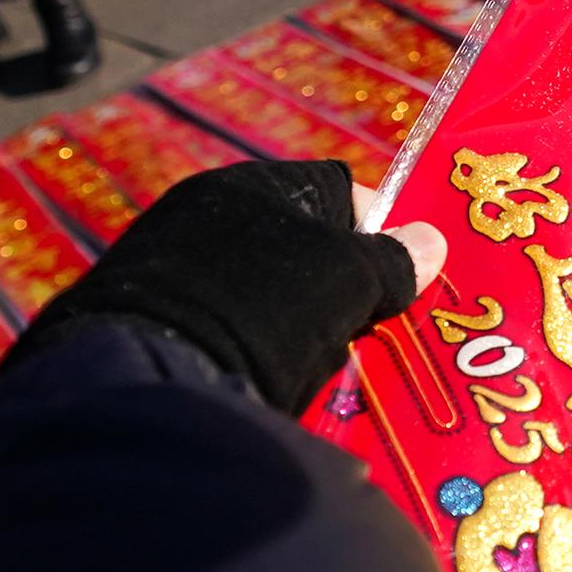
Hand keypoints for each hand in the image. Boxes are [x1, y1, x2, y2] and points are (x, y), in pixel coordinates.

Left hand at [17, 158, 442, 416]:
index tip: (401, 282)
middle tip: (359, 337)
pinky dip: (244, 357)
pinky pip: (219, 335)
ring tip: (305, 373)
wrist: (146, 379)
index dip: (377, 235)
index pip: (336, 193)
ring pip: (259, 299)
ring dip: (289, 333)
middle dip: (333, 294)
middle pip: (298, 250)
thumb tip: (433, 242)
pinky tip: (254, 387)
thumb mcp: (347, 280)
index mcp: (250, 184)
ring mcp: (165, 272)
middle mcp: (201, 216)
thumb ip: (393, 261)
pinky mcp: (139, 326)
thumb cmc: (263, 308)